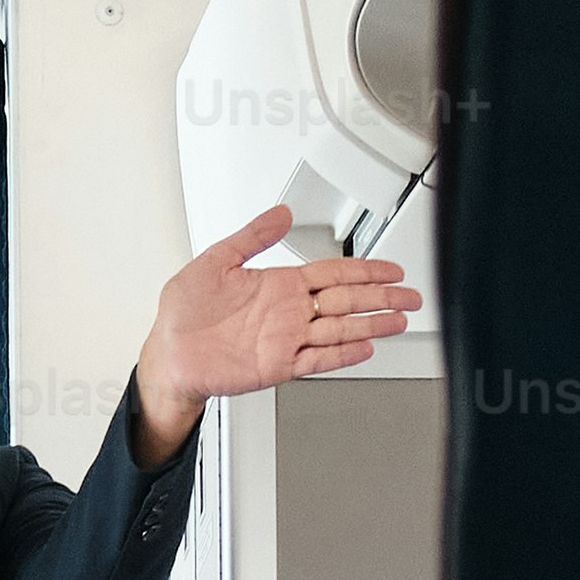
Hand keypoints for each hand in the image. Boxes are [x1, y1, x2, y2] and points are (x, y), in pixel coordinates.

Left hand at [132, 203, 420, 452]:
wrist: (168, 356)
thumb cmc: (182, 314)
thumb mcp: (215, 261)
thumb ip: (252, 237)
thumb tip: (281, 213)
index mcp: (277, 285)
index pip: (332, 273)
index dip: (364, 270)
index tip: (391, 268)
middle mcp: (287, 313)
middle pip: (346, 300)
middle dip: (381, 296)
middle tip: (410, 294)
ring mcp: (286, 340)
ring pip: (340, 329)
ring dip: (372, 324)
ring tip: (400, 320)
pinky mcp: (278, 366)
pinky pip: (318, 359)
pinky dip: (342, 354)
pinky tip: (365, 347)